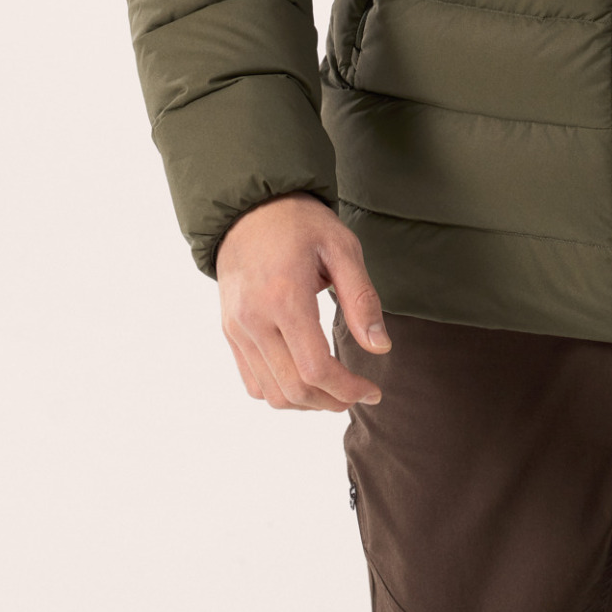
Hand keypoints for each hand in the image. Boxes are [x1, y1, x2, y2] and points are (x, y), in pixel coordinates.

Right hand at [215, 192, 391, 410]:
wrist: (250, 209)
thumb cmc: (301, 224)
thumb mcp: (342, 248)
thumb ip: (361, 298)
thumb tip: (380, 348)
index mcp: (285, 296)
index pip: (316, 368)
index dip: (348, 389)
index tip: (373, 390)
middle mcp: (254, 319)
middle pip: (294, 388)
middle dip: (333, 401)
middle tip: (359, 394)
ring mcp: (237, 329)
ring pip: (271, 393)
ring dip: (308, 403)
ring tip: (336, 391)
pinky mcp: (230, 332)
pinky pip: (253, 382)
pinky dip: (281, 392)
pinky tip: (306, 381)